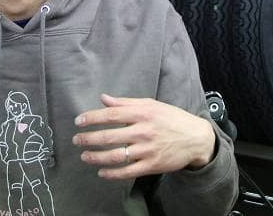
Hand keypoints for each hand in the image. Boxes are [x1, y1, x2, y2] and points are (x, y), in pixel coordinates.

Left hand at [72, 94, 215, 179]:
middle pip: (110, 136)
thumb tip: (103, 98)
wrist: (196, 138)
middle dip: (89, 139)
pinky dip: (113, 173)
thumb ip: (125, 103)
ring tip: (84, 156)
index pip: (110, 115)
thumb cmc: (170, 118)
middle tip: (76, 140)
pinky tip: (101, 172)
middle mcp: (143, 131)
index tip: (78, 121)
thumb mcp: (150, 104)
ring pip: (116, 156)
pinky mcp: (153, 165)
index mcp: (142, 114)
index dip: (92, 118)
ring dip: (96, 157)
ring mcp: (148, 150)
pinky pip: (129, 171)